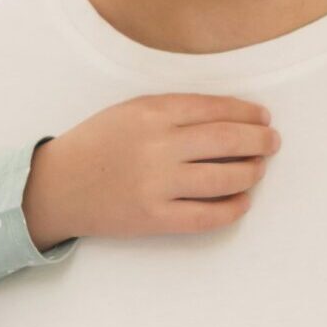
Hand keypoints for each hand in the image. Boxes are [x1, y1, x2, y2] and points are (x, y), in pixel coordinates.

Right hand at [23, 95, 277, 249]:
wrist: (55, 187)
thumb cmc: (95, 144)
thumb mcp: (129, 111)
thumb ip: (174, 110)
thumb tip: (231, 119)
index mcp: (151, 112)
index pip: (215, 109)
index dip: (247, 113)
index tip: (263, 118)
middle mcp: (157, 145)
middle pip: (228, 140)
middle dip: (260, 141)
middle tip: (272, 143)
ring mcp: (156, 184)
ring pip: (225, 178)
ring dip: (251, 173)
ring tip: (257, 170)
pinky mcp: (155, 217)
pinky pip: (208, 215)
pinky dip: (233, 209)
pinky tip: (241, 201)